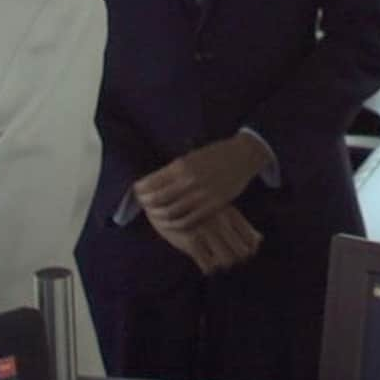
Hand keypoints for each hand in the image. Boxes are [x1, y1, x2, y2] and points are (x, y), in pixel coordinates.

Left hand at [134, 134, 271, 230]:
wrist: (242, 156)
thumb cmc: (215, 154)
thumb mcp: (191, 156)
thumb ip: (174, 171)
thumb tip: (153, 183)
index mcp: (181, 165)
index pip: (151, 183)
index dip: (140, 191)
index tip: (137, 192)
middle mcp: (189, 181)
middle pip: (158, 200)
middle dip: (146, 205)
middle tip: (143, 206)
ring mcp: (202, 195)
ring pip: (171, 213)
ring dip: (159, 217)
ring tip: (155, 216)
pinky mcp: (213, 206)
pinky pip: (189, 220)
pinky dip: (177, 224)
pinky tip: (172, 223)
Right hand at [145, 203, 262, 274]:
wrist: (164, 200)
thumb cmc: (198, 208)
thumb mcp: (222, 211)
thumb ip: (241, 225)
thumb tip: (259, 241)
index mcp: (230, 213)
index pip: (251, 239)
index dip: (250, 249)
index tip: (244, 250)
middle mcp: (221, 221)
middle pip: (242, 253)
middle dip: (237, 258)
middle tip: (227, 256)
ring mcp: (207, 231)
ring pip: (227, 261)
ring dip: (222, 263)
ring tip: (215, 258)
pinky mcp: (192, 240)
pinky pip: (208, 265)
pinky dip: (209, 267)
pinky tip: (204, 260)